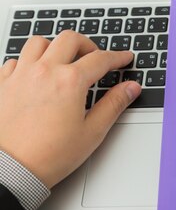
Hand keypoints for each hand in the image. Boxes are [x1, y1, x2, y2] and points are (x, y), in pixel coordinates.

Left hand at [0, 32, 140, 187]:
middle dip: (87, 45)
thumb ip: (114, 104)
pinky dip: (27, 61)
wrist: (9, 170)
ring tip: (63, 60)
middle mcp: (44, 72)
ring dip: (55, 47)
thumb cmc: (48, 155)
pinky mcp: (1, 85)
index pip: (101, 59)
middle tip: (95, 57)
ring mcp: (19, 75)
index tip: (124, 58)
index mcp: (70, 81)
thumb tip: (130, 88)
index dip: (118, 57)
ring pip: (38, 42)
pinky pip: (14, 60)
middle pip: (69, 39)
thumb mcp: (92, 132)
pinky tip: (35, 75)